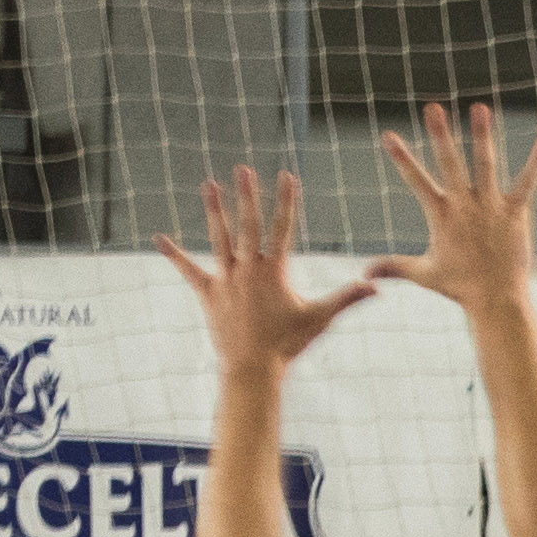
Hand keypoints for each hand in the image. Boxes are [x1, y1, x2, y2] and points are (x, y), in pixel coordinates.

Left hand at [154, 168, 373, 374]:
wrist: (253, 367)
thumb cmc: (288, 343)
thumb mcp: (320, 319)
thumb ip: (347, 299)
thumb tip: (376, 288)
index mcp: (275, 270)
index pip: (284, 228)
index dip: (287, 201)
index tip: (288, 176)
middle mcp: (248, 268)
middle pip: (248, 224)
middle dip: (247, 195)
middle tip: (243, 169)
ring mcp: (226, 279)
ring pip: (219, 238)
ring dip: (214, 210)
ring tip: (210, 184)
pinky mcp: (209, 293)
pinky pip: (189, 270)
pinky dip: (175, 255)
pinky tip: (160, 239)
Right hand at [368, 102, 536, 317]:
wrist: (496, 300)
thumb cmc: (460, 288)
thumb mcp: (423, 274)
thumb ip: (394, 267)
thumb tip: (364, 272)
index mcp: (441, 215)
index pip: (416, 181)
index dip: (401, 158)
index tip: (388, 135)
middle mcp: (465, 206)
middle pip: (450, 163)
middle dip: (440, 135)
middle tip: (433, 107)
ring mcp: (491, 208)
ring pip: (485, 165)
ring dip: (482, 136)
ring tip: (480, 108)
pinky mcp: (515, 213)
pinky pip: (527, 183)